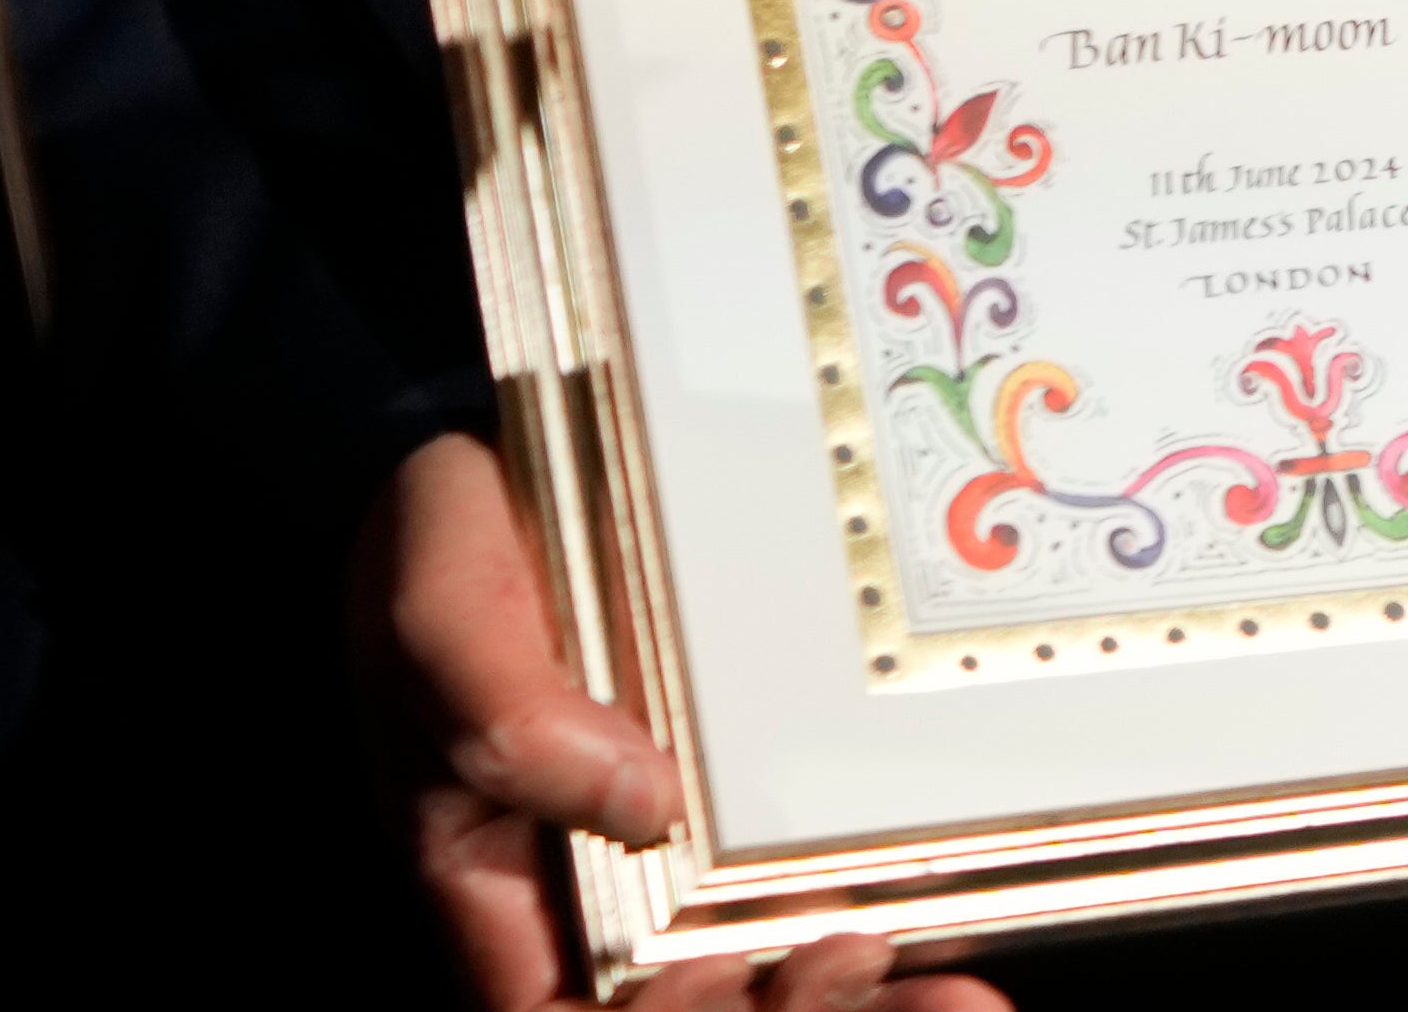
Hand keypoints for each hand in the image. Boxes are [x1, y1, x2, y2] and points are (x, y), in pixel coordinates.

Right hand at [367, 432, 1005, 1011]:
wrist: (534, 451)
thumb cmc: (451, 546)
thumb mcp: (440, 613)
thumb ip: (503, 711)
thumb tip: (643, 802)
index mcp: (498, 873)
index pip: (559, 1011)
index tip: (728, 983)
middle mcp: (601, 874)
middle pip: (689, 1003)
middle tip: (861, 962)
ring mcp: (694, 829)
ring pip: (772, 965)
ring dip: (856, 998)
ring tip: (948, 1000)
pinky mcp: (768, 778)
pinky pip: (833, 876)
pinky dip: (901, 921)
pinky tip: (967, 964)